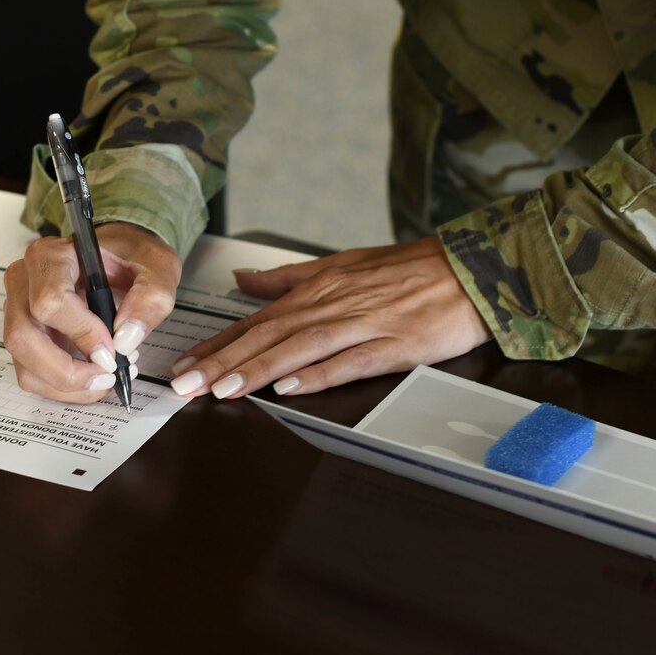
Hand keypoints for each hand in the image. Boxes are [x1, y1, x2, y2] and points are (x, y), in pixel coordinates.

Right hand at [4, 222, 181, 402]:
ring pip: (24, 363)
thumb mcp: (156, 266)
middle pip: (23, 337)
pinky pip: (31, 374)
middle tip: (106, 376)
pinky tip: (91, 378)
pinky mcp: (24, 334)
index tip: (111, 351)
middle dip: (67, 370)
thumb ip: (150, 298)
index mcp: (51, 256)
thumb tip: (126, 339)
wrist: (119, 256)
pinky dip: (62, 388)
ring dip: (66, 385)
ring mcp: (18, 309)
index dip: (80, 333)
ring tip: (104, 379)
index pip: (49, 301)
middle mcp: (24, 280)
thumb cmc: (130, 257)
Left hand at [170, 236, 489, 399]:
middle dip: (222, 362)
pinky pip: (350, 361)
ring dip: (258, 370)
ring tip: (221, 390)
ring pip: (299, 349)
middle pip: (268, 336)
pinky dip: (318, 374)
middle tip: (184, 386)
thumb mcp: (343, 263)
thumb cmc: (409, 269)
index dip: (217, 344)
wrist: (472, 268)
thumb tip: (244, 281)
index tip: (183, 365)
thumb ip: (289, 277)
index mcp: (319, 288)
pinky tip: (289, 388)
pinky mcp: (395, 345)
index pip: (256, 321)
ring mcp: (364, 325)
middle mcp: (333, 304)